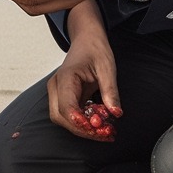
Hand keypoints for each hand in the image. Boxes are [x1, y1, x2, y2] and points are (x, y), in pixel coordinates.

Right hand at [46, 2, 122, 139]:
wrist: (87, 39)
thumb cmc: (94, 49)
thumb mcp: (107, 68)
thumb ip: (111, 91)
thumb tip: (116, 113)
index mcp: (66, 77)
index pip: (66, 106)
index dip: (79, 121)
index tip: (96, 129)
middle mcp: (57, 87)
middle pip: (60, 117)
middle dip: (81, 129)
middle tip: (104, 134)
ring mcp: (59, 93)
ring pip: (63, 119)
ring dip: (82, 129)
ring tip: (104, 131)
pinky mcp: (65, 98)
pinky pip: (70, 115)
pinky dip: (83, 123)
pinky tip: (100, 124)